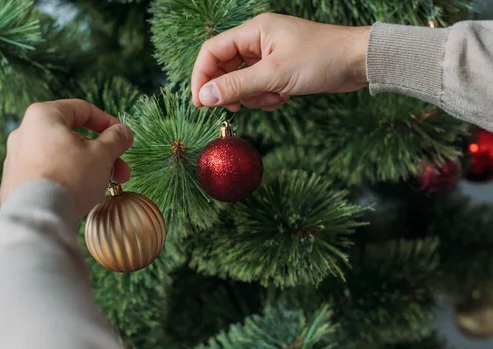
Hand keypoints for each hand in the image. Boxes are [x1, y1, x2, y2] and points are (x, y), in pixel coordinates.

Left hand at [0, 99, 132, 216]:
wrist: (37, 217)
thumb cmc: (70, 178)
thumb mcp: (101, 155)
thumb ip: (115, 139)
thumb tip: (123, 132)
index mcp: (43, 116)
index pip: (82, 110)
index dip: (108, 123)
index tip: (123, 138)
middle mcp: (25, 132)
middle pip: (73, 137)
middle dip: (102, 154)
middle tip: (121, 171)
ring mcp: (17, 158)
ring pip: (62, 156)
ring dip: (88, 168)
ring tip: (106, 186)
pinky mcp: (15, 181)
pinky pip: (49, 173)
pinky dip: (68, 179)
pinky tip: (83, 195)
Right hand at [191, 13, 370, 111]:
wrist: (358, 62)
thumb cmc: (321, 58)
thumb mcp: (274, 74)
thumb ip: (237, 85)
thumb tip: (205, 96)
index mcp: (253, 31)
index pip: (212, 51)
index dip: (202, 77)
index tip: (201, 102)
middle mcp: (258, 40)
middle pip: (225, 68)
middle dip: (231, 90)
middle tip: (237, 107)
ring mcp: (269, 55)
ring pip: (243, 81)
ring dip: (253, 96)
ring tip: (274, 97)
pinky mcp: (280, 69)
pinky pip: (260, 87)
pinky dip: (267, 97)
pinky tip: (284, 97)